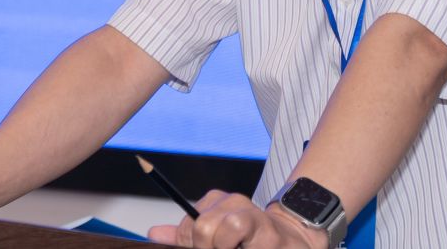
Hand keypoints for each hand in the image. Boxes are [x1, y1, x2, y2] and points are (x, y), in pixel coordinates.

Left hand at [146, 190, 326, 247]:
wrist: (292, 241)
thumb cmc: (249, 241)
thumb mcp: (214, 234)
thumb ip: (185, 235)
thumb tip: (153, 234)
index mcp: (216, 203)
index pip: (187, 228)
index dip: (189, 244)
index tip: (200, 247)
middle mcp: (234, 203)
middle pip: (201, 227)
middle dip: (204, 247)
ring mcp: (254, 216)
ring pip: (220, 230)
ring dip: (223, 247)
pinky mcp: (270, 234)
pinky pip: (243, 239)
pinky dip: (241, 247)